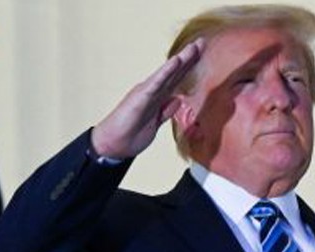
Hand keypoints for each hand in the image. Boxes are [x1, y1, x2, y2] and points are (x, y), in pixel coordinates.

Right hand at [91, 38, 203, 158]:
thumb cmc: (131, 135)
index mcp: (157, 97)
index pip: (176, 79)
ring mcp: (146, 93)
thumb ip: (166, 110)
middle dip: (189, 58)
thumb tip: (177, 99)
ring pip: (167, 74)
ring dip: (181, 60)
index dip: (189, 67)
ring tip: (193, 47)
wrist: (113, 145)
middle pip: (174, 73)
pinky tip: (175, 61)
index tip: (201, 54)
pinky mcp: (140, 98)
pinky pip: (155, 83)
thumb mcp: (156, 123)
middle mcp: (152, 91)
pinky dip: (166, 72)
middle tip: (202, 42)